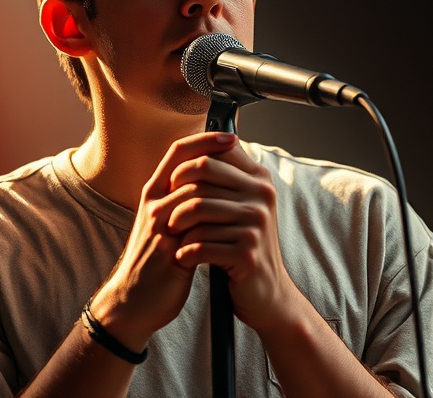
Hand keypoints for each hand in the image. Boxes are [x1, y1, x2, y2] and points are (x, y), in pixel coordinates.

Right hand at [88, 133, 243, 348]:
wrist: (132, 301)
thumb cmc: (154, 262)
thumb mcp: (163, 225)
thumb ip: (180, 202)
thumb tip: (209, 182)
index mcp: (153, 196)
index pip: (176, 154)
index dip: (203, 140)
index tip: (229, 136)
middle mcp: (155, 206)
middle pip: (184, 164)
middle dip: (214, 153)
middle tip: (239, 145)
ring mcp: (161, 228)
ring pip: (193, 192)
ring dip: (221, 184)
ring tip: (245, 178)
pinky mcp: (170, 252)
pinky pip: (198, 228)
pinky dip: (219, 219)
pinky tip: (238, 215)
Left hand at [164, 133, 297, 333]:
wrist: (265, 293)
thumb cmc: (241, 246)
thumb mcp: (240, 207)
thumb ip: (224, 177)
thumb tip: (200, 140)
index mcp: (259, 179)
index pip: (215, 151)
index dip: (186, 163)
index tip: (174, 183)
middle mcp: (262, 195)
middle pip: (202, 172)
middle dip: (176, 192)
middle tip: (166, 214)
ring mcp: (256, 223)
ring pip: (197, 208)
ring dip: (177, 225)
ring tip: (173, 237)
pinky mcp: (246, 252)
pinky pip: (201, 243)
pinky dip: (185, 252)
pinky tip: (184, 259)